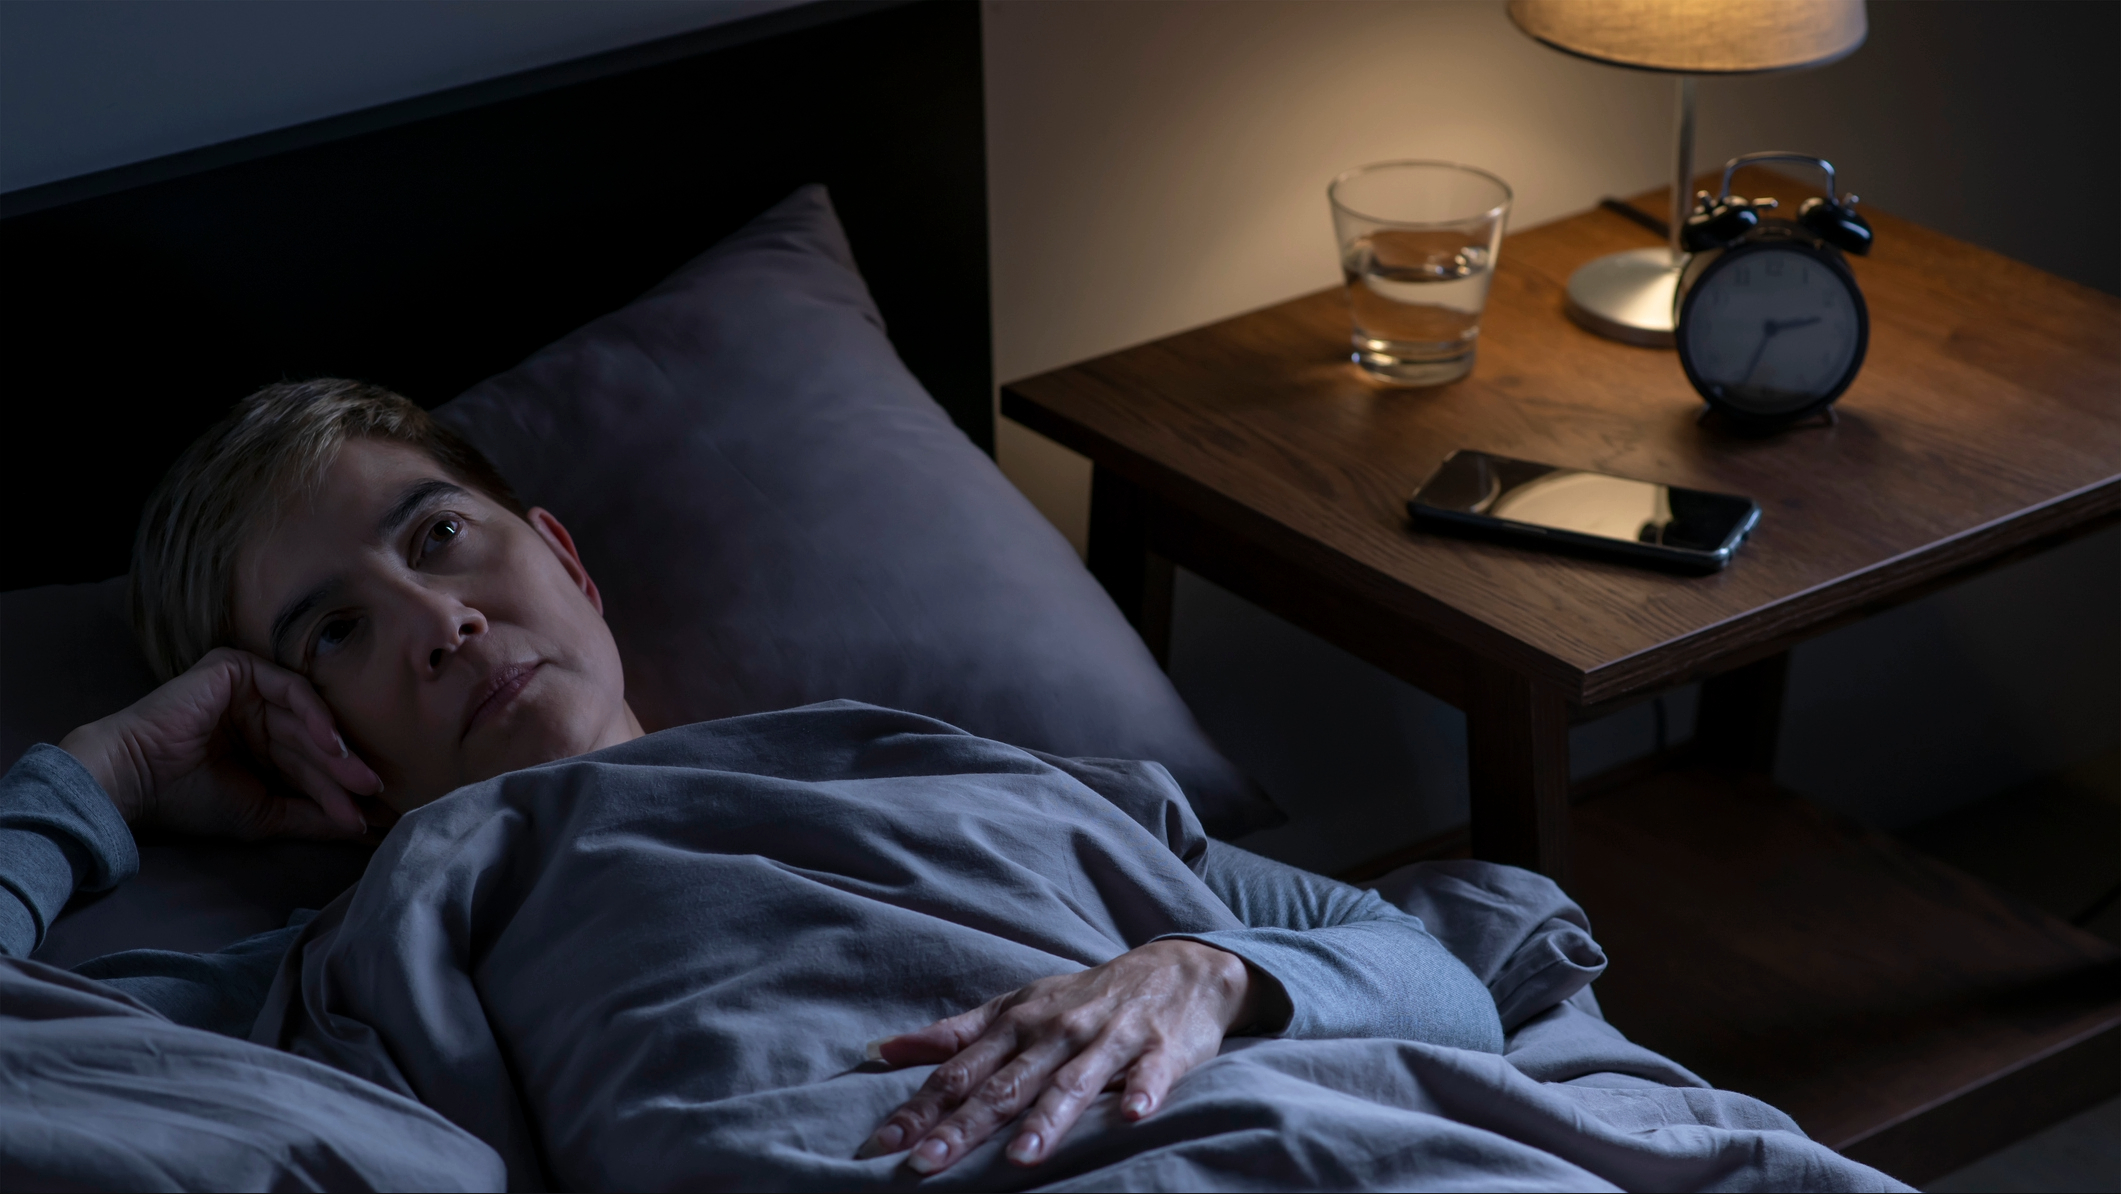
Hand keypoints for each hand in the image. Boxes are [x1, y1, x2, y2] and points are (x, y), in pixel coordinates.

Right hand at [59, 647, 383, 839]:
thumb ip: (313, 815)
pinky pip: (291, 688)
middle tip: (374, 795)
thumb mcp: (265, 814)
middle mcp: (258, 714)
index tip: (372, 816)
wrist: (135, 781)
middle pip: (313, 742)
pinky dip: (315, 715)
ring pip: (307, 719)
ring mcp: (249, 688)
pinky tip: (332, 745)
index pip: (311, 765)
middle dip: (344, 772)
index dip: (341, 790)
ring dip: (335, 751)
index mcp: (262, 745)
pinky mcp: (238, 668)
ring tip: (358, 779)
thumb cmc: (190, 800)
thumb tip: (366, 828)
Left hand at [857, 939, 1261, 1173]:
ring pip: (1073, 1083)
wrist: (1176, 969)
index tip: (885, 1143)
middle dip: (965, 1125)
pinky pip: (1151, 1074)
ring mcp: (1109, 1040)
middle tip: (928, 1163)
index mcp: (1017, 1025)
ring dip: (1047, 1119)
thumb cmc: (1084, 996)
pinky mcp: (1161, 1049)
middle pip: (1005, 1085)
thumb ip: (955, 1034)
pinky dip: (1143, 1092)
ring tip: (1021, 1157)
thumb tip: (884, 1049)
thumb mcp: (1017, 1006)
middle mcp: (1057, 1032)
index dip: (921, 1108)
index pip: (961, 1073)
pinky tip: (1133, 1116)